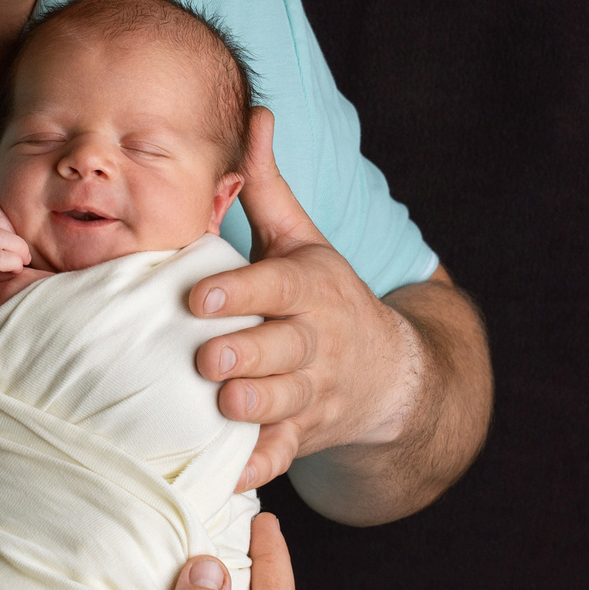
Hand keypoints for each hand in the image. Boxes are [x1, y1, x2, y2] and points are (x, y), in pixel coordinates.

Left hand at [187, 109, 427, 492]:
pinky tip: (226, 476)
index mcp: (308, 289)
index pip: (276, 287)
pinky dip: (258, 468)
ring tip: (221, 404)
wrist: (389, 373)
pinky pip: (283, 456)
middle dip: (248, 354)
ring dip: (255, 408)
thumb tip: (255, 113)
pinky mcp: (304, 434)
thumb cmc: (322, 294)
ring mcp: (312, 392)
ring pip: (285, 403)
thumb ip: (266, 186)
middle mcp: (314, 343)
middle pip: (283, 349)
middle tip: (208, 358)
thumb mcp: (301, 239)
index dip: (241, 291)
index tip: (200, 296)